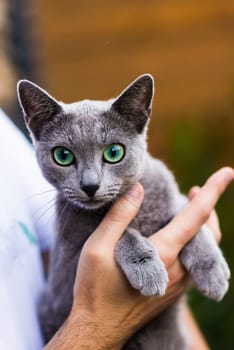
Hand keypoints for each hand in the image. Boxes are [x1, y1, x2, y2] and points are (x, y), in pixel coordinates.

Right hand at [45, 167, 233, 349]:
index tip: (226, 172)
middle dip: (208, 207)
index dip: (212, 191)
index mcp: (163, 254)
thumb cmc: (95, 289)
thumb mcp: (98, 247)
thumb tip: (137, 189)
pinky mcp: (173, 292)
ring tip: (188, 209)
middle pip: (208, 233)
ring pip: (204, 250)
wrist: (98, 329)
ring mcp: (178, 284)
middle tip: (195, 190)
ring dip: (202, 226)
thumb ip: (119, 216)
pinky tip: (179, 238)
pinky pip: (194, 263)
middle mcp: (178, 269)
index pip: (196, 215)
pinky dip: (194, 243)